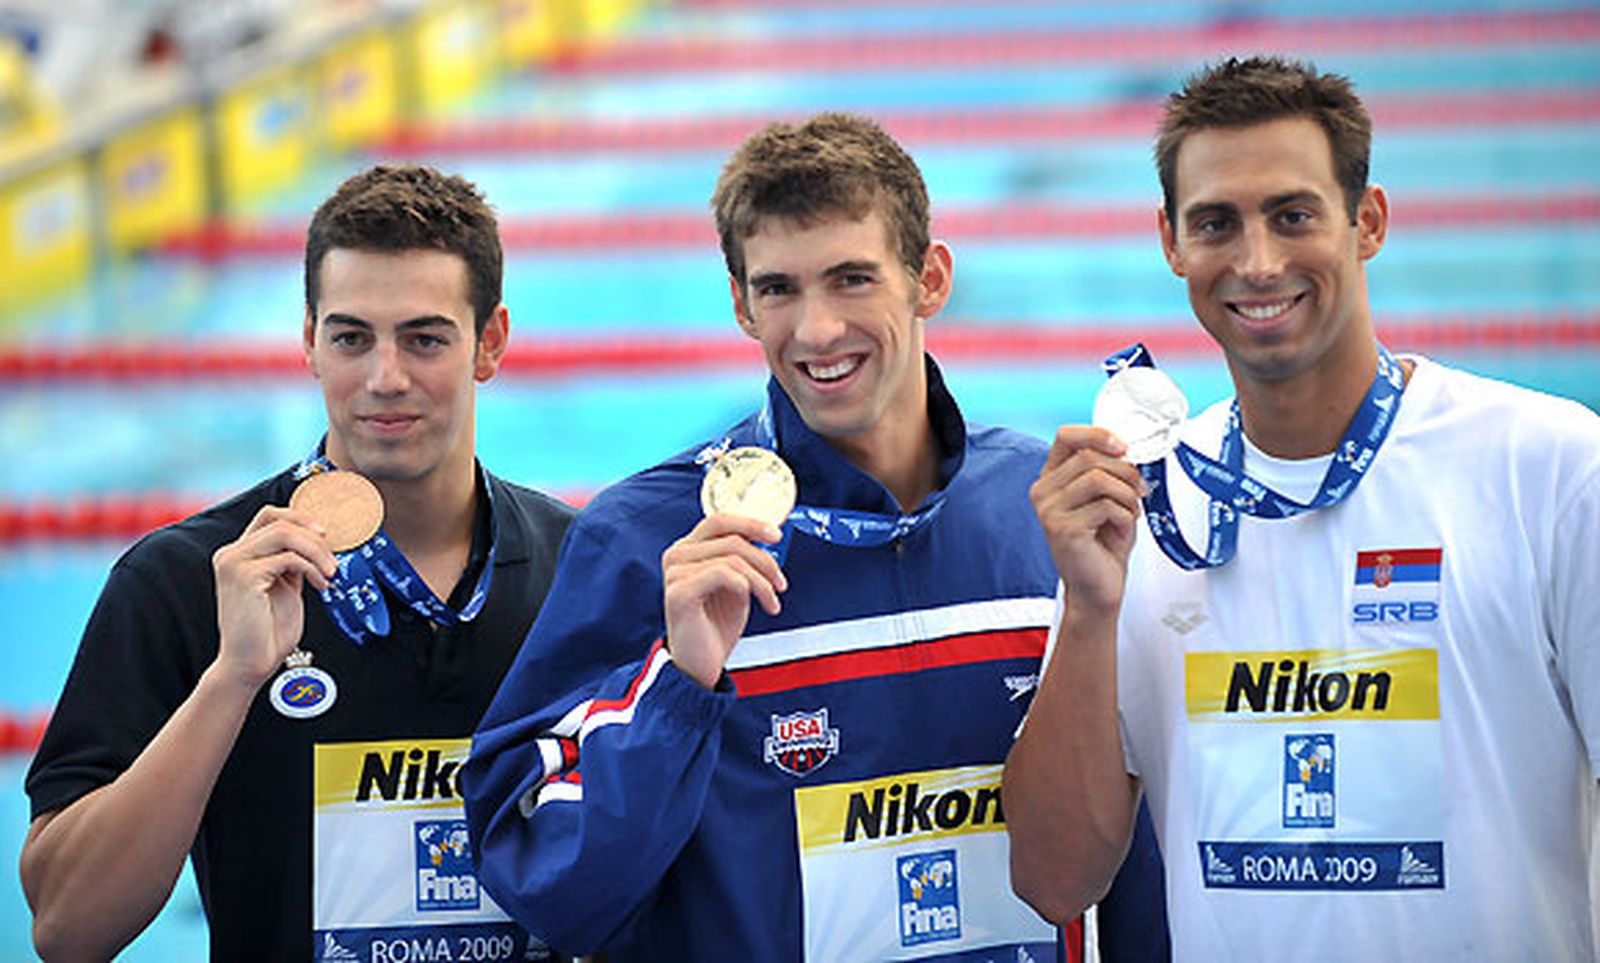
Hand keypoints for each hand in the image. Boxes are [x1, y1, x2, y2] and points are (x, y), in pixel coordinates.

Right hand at [210, 506, 338, 690]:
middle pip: (277, 519)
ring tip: (330, 572)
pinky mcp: (244, 576)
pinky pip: (289, 558)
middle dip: (312, 534)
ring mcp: (234, 563)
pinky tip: (321, 586)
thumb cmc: (268, 631)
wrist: (250, 664)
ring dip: (316, 551)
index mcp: (239, 554)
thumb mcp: (284, 586)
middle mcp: (231, 554)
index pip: (269, 515)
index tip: (326, 535)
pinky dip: (312, 568)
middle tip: (332, 557)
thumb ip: (292, 562)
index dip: (301, 518)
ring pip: (284, 534)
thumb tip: (318, 541)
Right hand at [661, 514, 787, 688]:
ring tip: (771, 602)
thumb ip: (741, 558)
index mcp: (688, 549)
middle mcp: (677, 556)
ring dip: (761, 581)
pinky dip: (746, 587)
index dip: (750, 523)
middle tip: (780, 582)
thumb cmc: (717, 625)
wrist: (701, 666)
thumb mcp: (736, 584)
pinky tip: (753, 604)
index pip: (719, 521)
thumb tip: (766, 535)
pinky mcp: (679, 592)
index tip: (775, 536)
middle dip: (764, 559)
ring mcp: (674, 573)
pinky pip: (723, 574)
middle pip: (730, 537)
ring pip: (732, 557)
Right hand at [1030, 426, 1146, 620]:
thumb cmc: (1103, 543)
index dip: (1097, 434)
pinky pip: (1105, 506)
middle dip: (1125, 471)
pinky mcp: (1062, 529)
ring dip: (1127, 495)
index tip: (1123, 446)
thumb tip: (1129, 449)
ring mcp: (1049, 511)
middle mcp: (1043, 492)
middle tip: (1140, 490)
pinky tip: (1123, 529)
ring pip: (1099, 479)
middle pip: (1089, 457)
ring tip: (1132, 512)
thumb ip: (1109, 470)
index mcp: (1051, 478)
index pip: (1065, 436)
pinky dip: (1125, 516)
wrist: (1097, 587)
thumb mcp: (1107, 497)